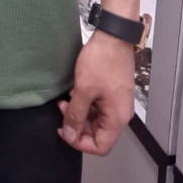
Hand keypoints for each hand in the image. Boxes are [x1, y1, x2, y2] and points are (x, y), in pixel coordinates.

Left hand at [58, 30, 134, 155]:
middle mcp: (121, 114)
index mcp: (117, 118)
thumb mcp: (84, 89)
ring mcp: (117, 102)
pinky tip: (75, 92)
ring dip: (79, 113)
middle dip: (77, 124)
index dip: (80, 142)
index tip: (64, 130)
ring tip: (66, 99)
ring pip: (96, 119)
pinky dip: (85, 103)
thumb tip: (70, 135)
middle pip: (98, 133)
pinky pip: (98, 106)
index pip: (101, 146)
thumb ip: (76, 115)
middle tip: (62, 108)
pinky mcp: (113, 92)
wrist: (113, 37)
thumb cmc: (101, 61)